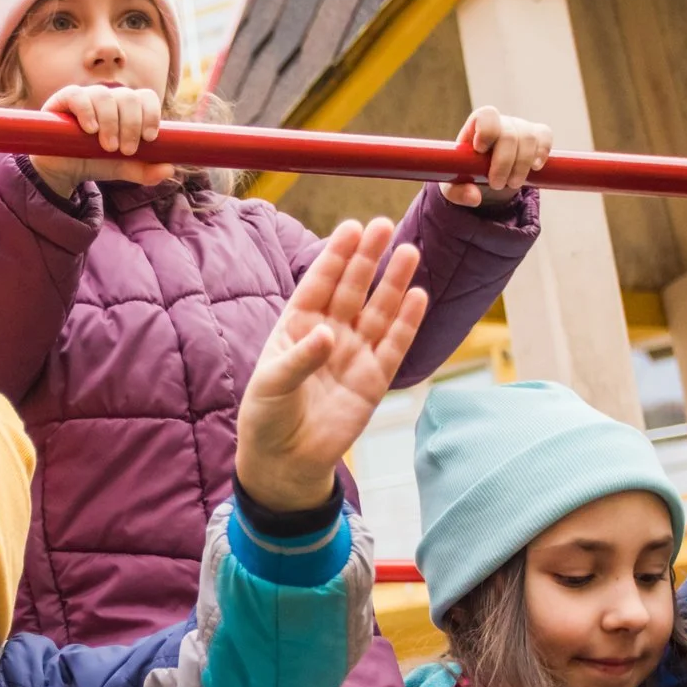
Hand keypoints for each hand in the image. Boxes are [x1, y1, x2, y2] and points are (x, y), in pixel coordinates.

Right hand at [29, 84, 175, 194]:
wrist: (62, 171)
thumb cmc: (94, 162)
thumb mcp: (122, 168)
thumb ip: (145, 170)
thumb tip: (170, 170)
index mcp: (127, 109)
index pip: (145, 98)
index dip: (151, 114)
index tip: (150, 138)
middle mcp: (109, 98)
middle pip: (128, 97)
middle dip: (131, 124)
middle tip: (126, 149)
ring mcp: (86, 96)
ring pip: (105, 95)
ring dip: (110, 121)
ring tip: (107, 146)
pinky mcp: (63, 100)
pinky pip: (77, 95)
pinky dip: (87, 111)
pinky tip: (90, 129)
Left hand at [236, 216, 428, 511]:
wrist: (285, 462)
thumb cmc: (267, 417)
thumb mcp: (272, 385)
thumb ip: (299, 359)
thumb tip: (327, 333)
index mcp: (297, 327)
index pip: (319, 284)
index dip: (335, 257)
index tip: (351, 228)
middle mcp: (329, 334)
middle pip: (353, 290)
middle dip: (367, 258)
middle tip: (384, 224)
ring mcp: (354, 355)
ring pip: (378, 312)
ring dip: (393, 284)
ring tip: (409, 252)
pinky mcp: (374, 380)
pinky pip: (394, 346)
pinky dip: (407, 322)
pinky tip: (419, 296)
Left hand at [441, 106, 551, 207]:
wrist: (487, 176)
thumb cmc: (466, 175)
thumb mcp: (453, 186)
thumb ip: (457, 192)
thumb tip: (474, 198)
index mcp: (476, 126)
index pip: (486, 116)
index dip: (486, 130)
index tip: (480, 150)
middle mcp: (501, 123)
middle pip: (509, 134)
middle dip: (504, 162)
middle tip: (497, 185)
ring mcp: (520, 127)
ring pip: (528, 138)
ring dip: (522, 164)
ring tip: (513, 184)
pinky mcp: (536, 135)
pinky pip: (545, 136)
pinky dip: (542, 151)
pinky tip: (536, 167)